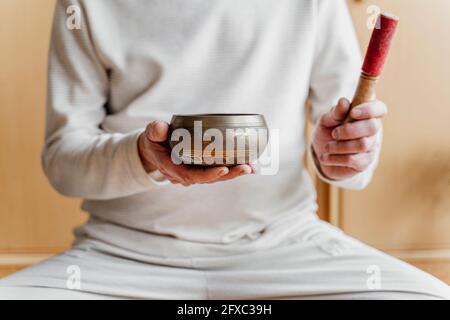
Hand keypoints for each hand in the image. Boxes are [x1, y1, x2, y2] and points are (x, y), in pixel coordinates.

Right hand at [138, 121, 254, 185]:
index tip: (223, 169)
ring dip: (234, 173)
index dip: (208, 174)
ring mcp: (193, 174)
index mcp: (172, 169)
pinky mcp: (201, 169)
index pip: (191, 175)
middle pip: (209, 179)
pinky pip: (218, 172)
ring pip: (216, 177)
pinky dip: (233, 169)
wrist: (152, 151)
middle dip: (229, 175)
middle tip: (246, 168)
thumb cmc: (153, 141)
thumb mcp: (150, 135)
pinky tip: (248, 165)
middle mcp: (185, 175)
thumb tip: (161, 128)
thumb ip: (155, 131)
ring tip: (252, 167)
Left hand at [312, 98, 386, 179]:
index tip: (353, 112)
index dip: (370, 110)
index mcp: (366, 115)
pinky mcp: (364, 162)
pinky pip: (354, 160)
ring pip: (362, 144)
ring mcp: (371, 147)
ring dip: (340, 146)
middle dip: (350, 130)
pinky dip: (336, 158)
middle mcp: (372, 130)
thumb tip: (343, 102)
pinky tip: (326, 157)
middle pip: (373, 127)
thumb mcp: (326, 121)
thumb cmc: (327, 133)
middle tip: (334, 133)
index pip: (379, 109)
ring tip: (327, 147)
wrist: (322, 155)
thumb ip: (335, 113)